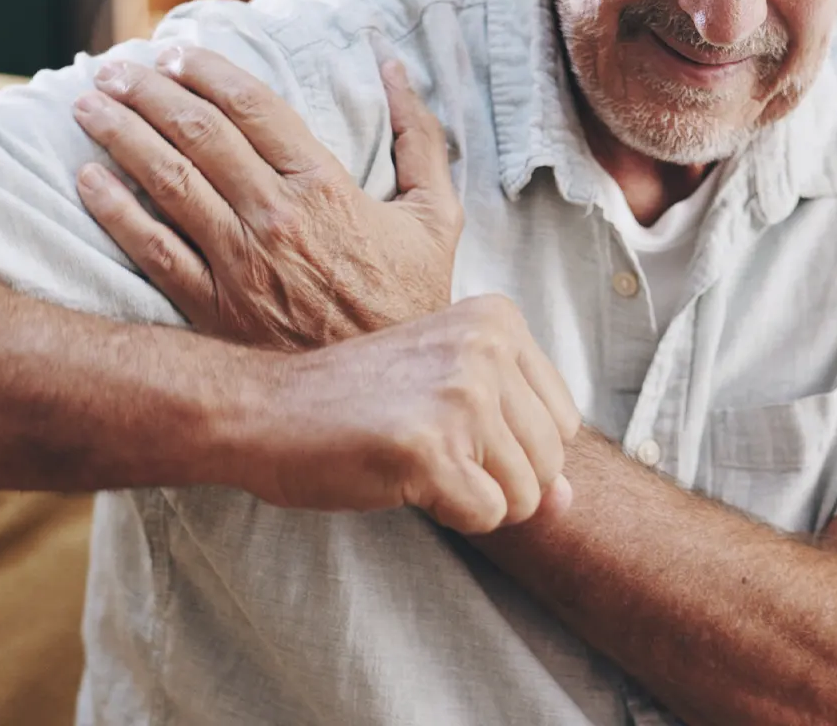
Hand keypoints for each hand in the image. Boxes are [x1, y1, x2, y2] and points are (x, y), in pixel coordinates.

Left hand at [73, 47, 462, 348]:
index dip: (207, 70)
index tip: (176, 51)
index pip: (252, 107)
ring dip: (122, 135)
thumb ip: (419, 138)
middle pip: (198, 133)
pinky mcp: (212, 310)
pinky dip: (115, 212)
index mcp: (324, 186)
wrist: (387, 397)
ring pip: (168, 182)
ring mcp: (239, 264)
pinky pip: (152, 252)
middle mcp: (274, 217)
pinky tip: (87, 179)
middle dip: (149, 91)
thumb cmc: (409, 302)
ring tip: (87, 105)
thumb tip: (396, 66)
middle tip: (114, 67)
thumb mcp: (436, 216)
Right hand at [225, 294, 578, 533]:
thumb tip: (571, 501)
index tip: (449, 425)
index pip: (564, 420)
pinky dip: (449, 516)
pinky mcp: (432, 446)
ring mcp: (461, 393)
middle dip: (499, 480)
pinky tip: (401, 476)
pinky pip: (486, 517)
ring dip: (472, 497)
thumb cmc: (352, 400)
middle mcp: (486, 345)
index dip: (513, 448)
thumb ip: (516, 437)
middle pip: (551, 460)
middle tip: (428, 446)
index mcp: (496, 318)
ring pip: (525, 495)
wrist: (265, 407)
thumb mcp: (445, 393)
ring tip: (413, 456)